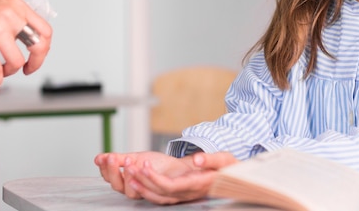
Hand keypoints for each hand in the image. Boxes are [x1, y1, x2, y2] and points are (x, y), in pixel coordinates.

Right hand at [0, 0, 51, 87]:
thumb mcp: (0, 8)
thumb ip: (16, 21)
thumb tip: (31, 41)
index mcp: (17, 6)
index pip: (45, 30)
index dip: (45, 47)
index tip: (38, 55)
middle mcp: (10, 16)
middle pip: (38, 45)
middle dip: (36, 62)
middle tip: (28, 68)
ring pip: (17, 61)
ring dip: (10, 71)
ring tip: (2, 70)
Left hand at [94, 151, 237, 204]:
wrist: (230, 178)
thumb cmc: (228, 169)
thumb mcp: (224, 160)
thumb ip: (212, 160)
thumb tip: (199, 160)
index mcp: (196, 185)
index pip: (172, 186)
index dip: (156, 179)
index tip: (144, 166)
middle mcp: (187, 193)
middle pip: (160, 192)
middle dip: (143, 181)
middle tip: (129, 166)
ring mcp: (182, 195)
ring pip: (157, 197)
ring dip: (141, 186)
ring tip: (128, 173)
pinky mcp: (178, 194)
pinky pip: (159, 196)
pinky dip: (145, 189)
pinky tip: (135, 179)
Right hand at [95, 151, 189, 199]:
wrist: (180, 167)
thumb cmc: (158, 166)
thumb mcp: (135, 158)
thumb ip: (118, 159)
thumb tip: (98, 158)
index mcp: (127, 183)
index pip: (110, 179)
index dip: (105, 169)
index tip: (104, 157)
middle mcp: (136, 191)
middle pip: (118, 187)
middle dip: (114, 172)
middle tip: (114, 158)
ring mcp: (149, 192)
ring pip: (132, 191)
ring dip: (129, 175)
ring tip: (130, 159)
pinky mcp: (164, 190)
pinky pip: (153, 186)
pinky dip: (147, 176)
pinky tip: (144, 164)